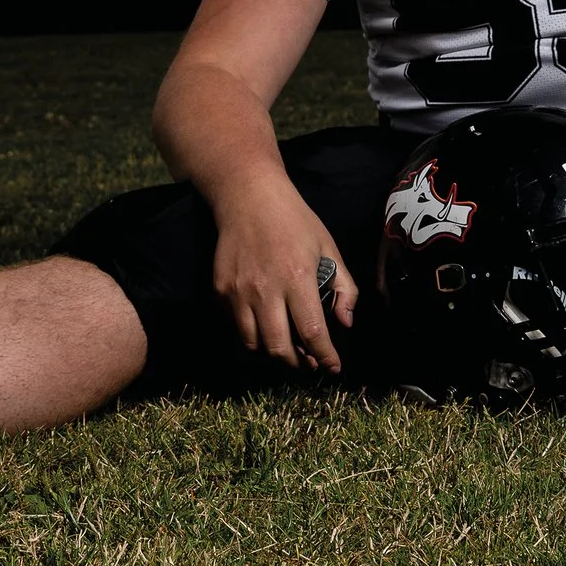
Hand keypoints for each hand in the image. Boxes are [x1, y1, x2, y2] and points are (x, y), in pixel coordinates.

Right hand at [208, 174, 359, 372]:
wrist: (248, 197)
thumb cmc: (294, 221)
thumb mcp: (328, 247)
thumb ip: (344, 287)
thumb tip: (345, 322)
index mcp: (297, 278)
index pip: (312, 332)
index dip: (325, 357)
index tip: (333, 368)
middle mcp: (265, 289)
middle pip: (279, 348)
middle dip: (297, 364)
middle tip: (309, 363)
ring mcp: (238, 291)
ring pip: (254, 344)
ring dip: (273, 353)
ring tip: (287, 348)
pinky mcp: (220, 290)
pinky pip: (236, 326)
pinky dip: (252, 333)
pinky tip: (265, 324)